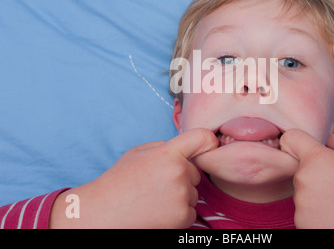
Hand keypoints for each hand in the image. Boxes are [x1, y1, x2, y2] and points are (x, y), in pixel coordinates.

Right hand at [50, 128, 217, 227]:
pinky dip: (179, 214)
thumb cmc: (119, 182)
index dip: (209, 141)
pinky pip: (191, 212)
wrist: (103, 214)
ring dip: (180, 197)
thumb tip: (186, 149)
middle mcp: (179, 172)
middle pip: (195, 172)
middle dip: (183, 178)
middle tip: (157, 185)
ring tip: (154, 199)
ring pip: (194, 194)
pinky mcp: (182, 217)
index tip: (210, 145)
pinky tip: (158, 212)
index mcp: (168, 153)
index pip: (203, 138)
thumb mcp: (138, 153)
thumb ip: (164, 147)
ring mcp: (182, 195)